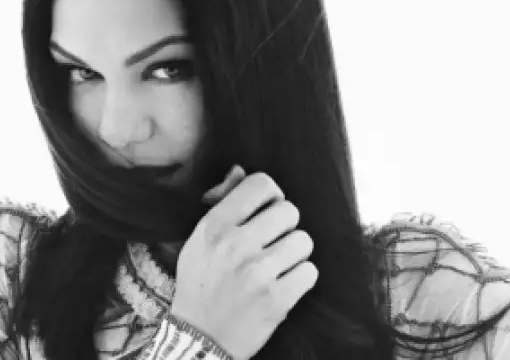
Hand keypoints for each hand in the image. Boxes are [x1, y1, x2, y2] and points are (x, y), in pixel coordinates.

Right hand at [170, 166, 317, 359]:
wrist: (199, 338)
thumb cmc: (200, 285)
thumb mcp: (199, 241)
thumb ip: (221, 203)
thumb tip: (240, 171)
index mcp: (214, 226)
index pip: (261, 184)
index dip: (271, 194)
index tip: (267, 210)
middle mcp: (235, 245)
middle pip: (289, 210)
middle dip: (285, 225)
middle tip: (272, 242)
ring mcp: (257, 273)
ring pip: (304, 240)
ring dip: (295, 253)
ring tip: (278, 265)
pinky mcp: (277, 300)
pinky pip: (310, 272)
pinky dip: (300, 278)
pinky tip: (284, 284)